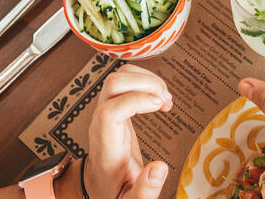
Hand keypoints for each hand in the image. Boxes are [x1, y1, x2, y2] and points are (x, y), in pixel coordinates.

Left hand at [84, 65, 171, 198]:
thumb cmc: (115, 191)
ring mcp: (104, 111)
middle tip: (166, 100)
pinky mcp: (113, 106)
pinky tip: (159, 98)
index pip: (110, 111)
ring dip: (146, 79)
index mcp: (106, 146)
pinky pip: (125, 81)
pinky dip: (145, 81)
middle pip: (112, 84)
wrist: (98, 185)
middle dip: (144, 83)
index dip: (136, 101)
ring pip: (119, 76)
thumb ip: (145, 190)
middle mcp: (100, 123)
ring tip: (165, 98)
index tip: (160, 106)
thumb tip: (160, 168)